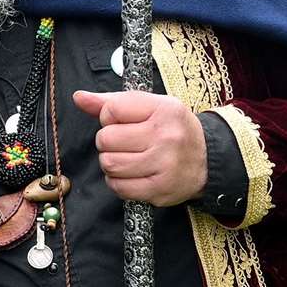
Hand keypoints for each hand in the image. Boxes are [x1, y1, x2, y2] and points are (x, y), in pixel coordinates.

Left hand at [73, 90, 207, 206]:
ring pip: (109, 164)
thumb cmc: (172, 129)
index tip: (122, 123)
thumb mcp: (150, 106)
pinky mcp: (159, 189)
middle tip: (123, 143)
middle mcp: (166, 136)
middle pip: (106, 139)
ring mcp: (164, 165)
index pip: (111, 110)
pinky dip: (117, 182)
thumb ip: (112, 102)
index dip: (108, 117)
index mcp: (163, 109)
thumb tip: (79, 97)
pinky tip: (130, 174)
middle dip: (107, 142)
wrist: (207, 160)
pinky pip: (118, 187)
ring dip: (110, 163)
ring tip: (126, 158)